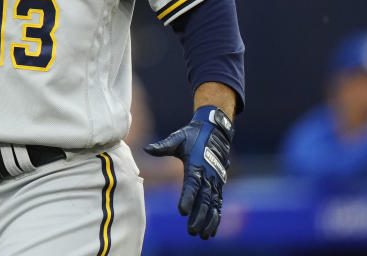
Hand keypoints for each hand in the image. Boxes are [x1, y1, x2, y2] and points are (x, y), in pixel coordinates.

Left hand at [144, 106, 233, 238]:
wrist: (215, 130)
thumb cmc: (192, 135)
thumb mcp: (178, 138)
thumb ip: (163, 146)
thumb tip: (147, 149)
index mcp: (196, 165)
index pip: (192, 185)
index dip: (187, 198)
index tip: (182, 212)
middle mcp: (208, 175)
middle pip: (204, 200)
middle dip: (198, 216)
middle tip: (191, 230)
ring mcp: (215, 181)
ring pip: (213, 205)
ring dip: (208, 221)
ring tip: (202, 235)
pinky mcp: (218, 184)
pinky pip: (218, 203)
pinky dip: (216, 217)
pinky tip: (211, 231)